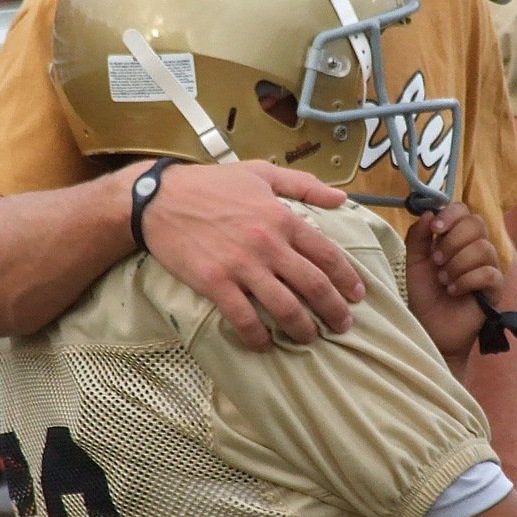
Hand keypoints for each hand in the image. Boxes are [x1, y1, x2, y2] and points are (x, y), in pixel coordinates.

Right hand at [137, 159, 364, 348]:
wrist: (159, 199)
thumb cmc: (210, 184)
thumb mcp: (260, 173)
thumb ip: (304, 184)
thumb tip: (342, 197)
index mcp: (282, 217)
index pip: (327, 254)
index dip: (348, 279)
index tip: (358, 296)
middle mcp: (268, 244)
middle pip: (314, 286)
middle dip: (334, 311)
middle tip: (343, 326)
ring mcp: (242, 266)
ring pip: (285, 308)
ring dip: (302, 329)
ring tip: (309, 338)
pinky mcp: (215, 283)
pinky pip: (244, 319)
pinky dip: (258, 337)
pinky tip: (264, 344)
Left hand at [405, 203, 501, 360]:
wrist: (431, 328)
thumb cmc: (424, 295)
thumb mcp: (414, 262)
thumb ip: (419, 237)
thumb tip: (429, 212)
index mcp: (456, 238)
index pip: (464, 211)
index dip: (451, 215)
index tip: (435, 229)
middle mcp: (475, 248)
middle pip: (477, 224)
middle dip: (452, 241)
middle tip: (437, 260)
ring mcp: (488, 267)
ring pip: (483, 248)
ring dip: (457, 263)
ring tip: (443, 280)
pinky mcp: (495, 288)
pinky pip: (489, 273)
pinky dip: (467, 280)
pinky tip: (453, 290)